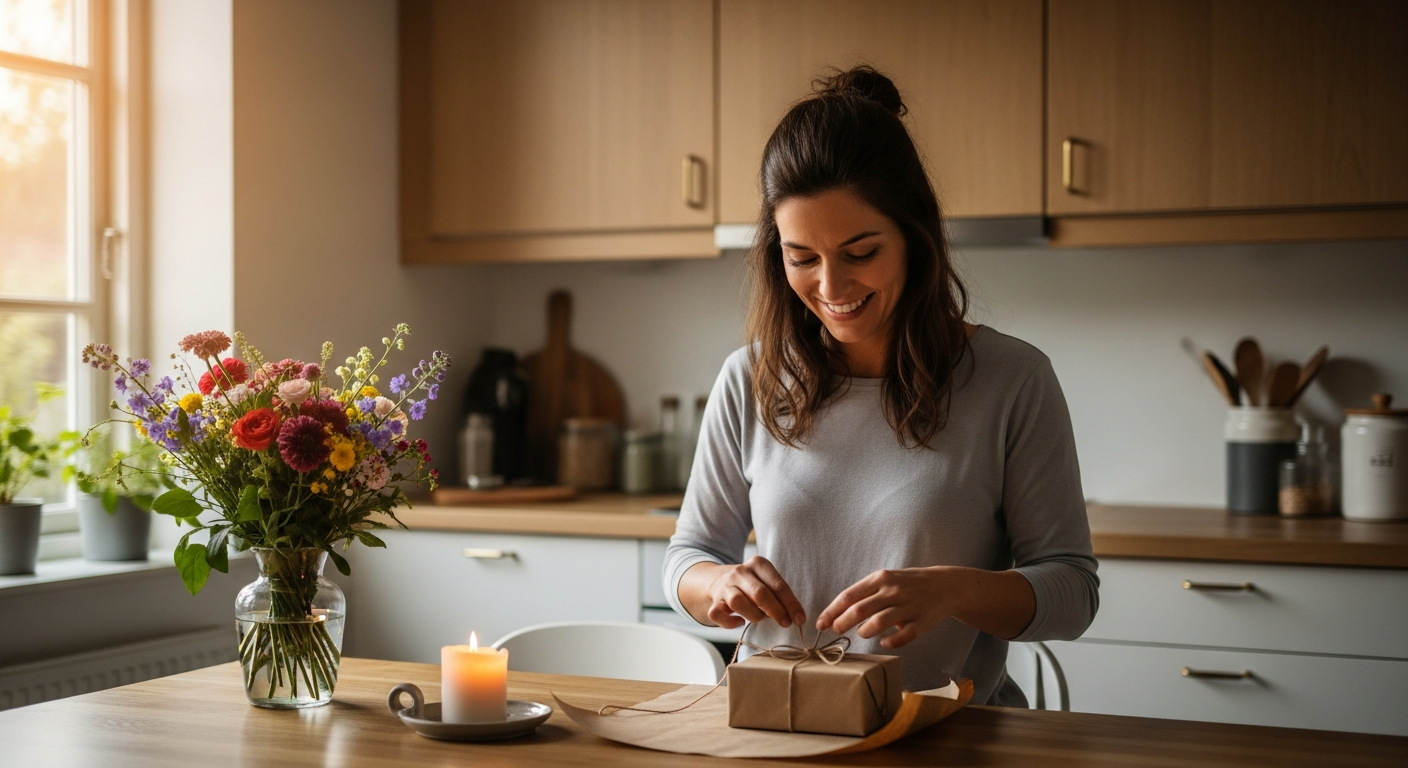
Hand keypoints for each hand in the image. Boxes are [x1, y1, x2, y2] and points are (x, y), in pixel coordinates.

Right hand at [684, 557, 806, 629]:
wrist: (716, 580)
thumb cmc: (750, 584)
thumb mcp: (765, 579)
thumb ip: (777, 593)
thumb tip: (795, 615)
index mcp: (757, 564)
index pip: (777, 584)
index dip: (790, 603)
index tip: (800, 619)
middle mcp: (740, 572)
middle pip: (759, 593)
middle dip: (776, 611)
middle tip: (785, 623)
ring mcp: (724, 586)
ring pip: (738, 602)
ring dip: (753, 615)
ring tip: (759, 619)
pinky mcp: (713, 601)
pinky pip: (717, 613)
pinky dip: (729, 622)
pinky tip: (739, 622)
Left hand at [815, 567, 953, 648]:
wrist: (945, 586)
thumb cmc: (908, 584)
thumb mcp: (886, 579)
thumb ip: (865, 593)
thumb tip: (837, 613)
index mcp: (880, 579)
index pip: (849, 596)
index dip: (832, 611)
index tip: (821, 623)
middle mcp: (893, 591)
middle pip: (859, 610)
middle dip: (842, 623)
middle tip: (835, 631)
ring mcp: (908, 606)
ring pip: (878, 623)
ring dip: (864, 632)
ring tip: (862, 633)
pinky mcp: (922, 622)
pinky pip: (903, 636)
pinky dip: (890, 642)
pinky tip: (884, 642)